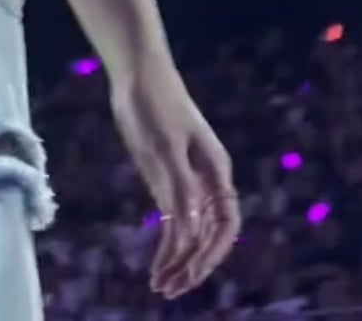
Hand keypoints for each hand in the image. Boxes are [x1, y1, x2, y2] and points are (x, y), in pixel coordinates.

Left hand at [110, 51, 239, 300]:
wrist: (136, 70)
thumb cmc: (155, 102)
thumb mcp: (165, 144)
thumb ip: (179, 185)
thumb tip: (190, 228)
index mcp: (216, 169)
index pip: (225, 223)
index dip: (212, 252)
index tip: (190, 271)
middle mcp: (205, 180)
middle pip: (209, 234)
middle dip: (193, 265)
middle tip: (170, 290)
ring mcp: (185, 180)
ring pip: (189, 232)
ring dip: (178, 261)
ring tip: (160, 287)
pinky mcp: (164, 177)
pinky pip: (172, 219)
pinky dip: (166, 243)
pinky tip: (157, 263)